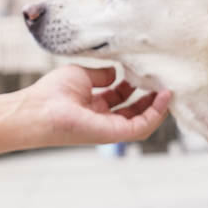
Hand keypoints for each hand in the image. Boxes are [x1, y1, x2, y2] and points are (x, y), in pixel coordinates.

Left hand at [18, 64, 172, 147]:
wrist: (38, 110)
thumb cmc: (52, 92)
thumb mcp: (80, 75)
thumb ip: (101, 74)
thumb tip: (117, 72)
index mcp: (91, 104)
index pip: (119, 97)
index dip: (132, 86)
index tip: (143, 73)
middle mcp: (101, 117)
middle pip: (132, 110)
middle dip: (149, 97)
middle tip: (162, 81)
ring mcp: (108, 127)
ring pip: (141, 120)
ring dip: (157, 106)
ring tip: (169, 88)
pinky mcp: (114, 134)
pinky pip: (142, 127)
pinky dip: (155, 114)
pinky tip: (164, 97)